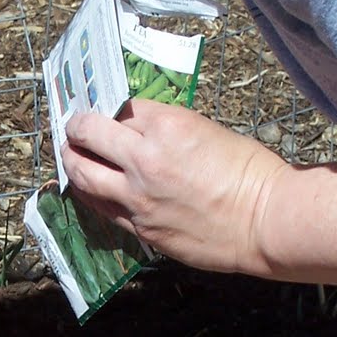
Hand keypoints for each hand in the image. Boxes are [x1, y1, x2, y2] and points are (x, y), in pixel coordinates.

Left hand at [61, 98, 288, 275]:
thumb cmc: (251, 173)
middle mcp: (144, 159)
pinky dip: (90, 193)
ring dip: (72, 161)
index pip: (118, 108)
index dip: (107, 109)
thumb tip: (140, 133)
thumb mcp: (208, 131)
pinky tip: (88, 189)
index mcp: (167, 126)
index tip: (100, 111)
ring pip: (83, 174)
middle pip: (87, 135)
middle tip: (72, 129)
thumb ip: (168, 130)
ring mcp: (138, 196)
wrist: (266, 222)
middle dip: (75, 129)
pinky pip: (101, 207)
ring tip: (70, 157)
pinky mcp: (140, 227)